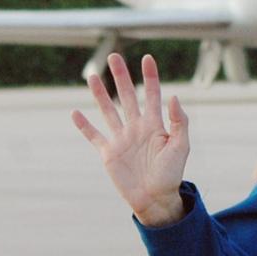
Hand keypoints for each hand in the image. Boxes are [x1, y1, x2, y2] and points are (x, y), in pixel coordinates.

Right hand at [71, 53, 189, 226]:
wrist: (156, 199)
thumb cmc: (171, 174)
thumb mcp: (181, 147)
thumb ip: (179, 122)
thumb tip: (173, 97)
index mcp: (154, 125)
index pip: (151, 95)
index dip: (150, 77)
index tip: (147, 58)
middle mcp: (136, 128)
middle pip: (127, 96)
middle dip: (121, 77)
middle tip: (114, 56)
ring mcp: (121, 139)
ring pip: (108, 111)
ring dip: (100, 94)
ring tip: (92, 76)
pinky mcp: (109, 153)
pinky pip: (94, 136)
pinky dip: (84, 126)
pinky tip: (75, 113)